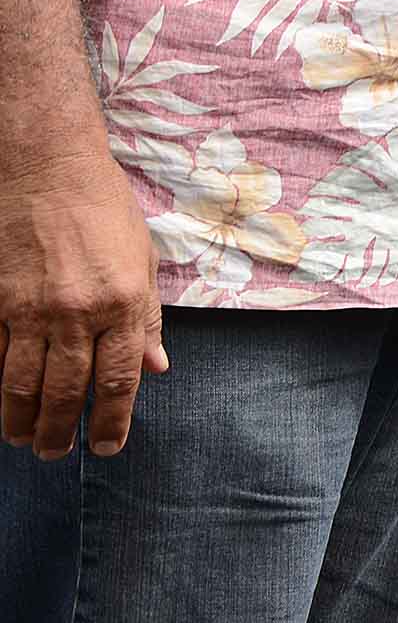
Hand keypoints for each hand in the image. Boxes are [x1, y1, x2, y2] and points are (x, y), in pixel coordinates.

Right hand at [0, 146, 168, 459]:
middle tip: (56, 454)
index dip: (113, 420)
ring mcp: (28, 308)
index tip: (109, 447)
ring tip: (24, 439)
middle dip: (61, 431)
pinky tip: (1, 398)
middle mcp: (76, 312)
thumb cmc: (103, 209)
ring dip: (21, 418)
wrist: (46, 168)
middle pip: (65, 391)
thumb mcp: (143, 259)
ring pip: (20, 382)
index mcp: (122, 303)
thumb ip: (147, 318)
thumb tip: (156, 367)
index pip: (119, 379)